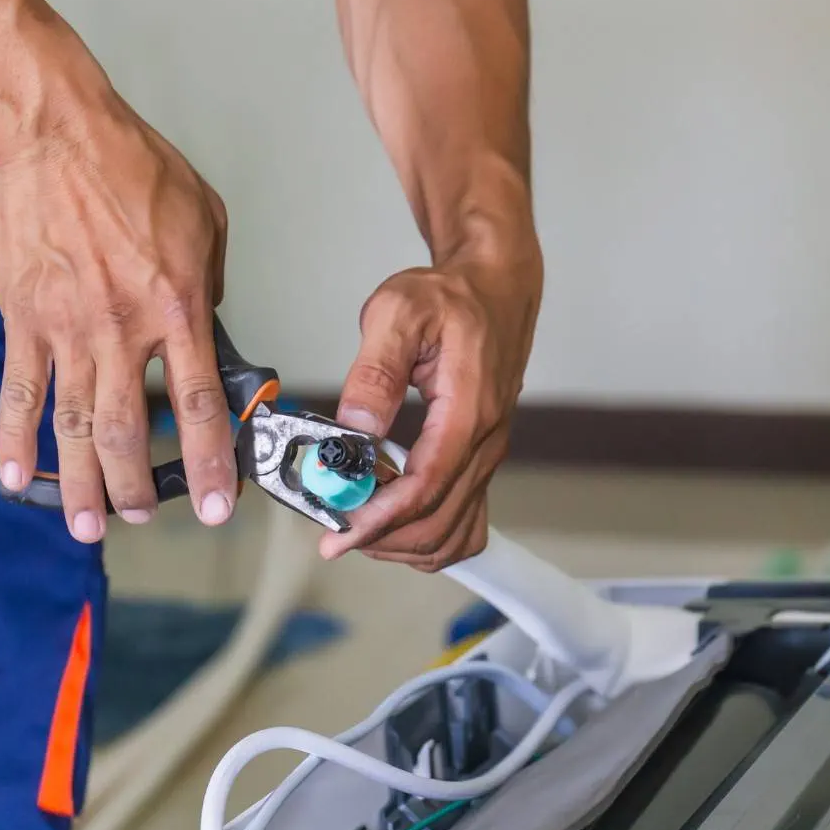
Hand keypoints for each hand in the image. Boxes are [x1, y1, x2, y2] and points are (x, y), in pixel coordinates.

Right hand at [0, 96, 235, 542]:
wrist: (55, 135)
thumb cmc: (134, 168)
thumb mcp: (206, 221)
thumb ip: (209, 286)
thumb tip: (204, 329)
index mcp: (176, 307)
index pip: (198, 404)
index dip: (209, 463)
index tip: (216, 506)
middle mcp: (121, 330)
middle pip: (127, 431)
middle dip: (137, 488)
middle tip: (141, 516)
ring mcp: (66, 329)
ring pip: (73, 426)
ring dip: (80, 484)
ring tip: (88, 527)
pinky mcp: (22, 320)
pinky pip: (19, 393)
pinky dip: (16, 441)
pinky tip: (16, 479)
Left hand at [319, 248, 541, 570]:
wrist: (496, 287)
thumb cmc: (451, 296)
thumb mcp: (400, 312)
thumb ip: (377, 370)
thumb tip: (357, 426)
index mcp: (469, 411)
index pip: (425, 487)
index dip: (379, 519)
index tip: (338, 535)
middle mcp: (486, 442)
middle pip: (438, 522)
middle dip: (382, 537)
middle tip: (334, 527)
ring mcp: (487, 454)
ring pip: (452, 531)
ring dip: (403, 541)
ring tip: (358, 522)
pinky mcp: (481, 458)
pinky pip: (463, 520)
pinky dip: (427, 534)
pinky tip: (392, 520)